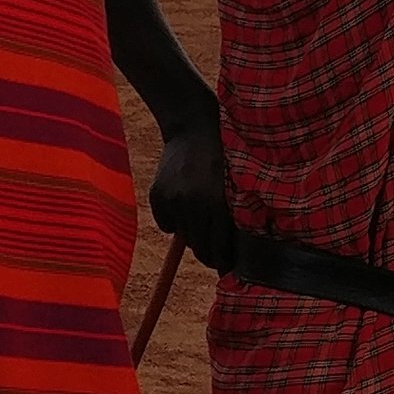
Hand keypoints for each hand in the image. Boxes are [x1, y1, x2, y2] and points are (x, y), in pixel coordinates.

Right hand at [150, 109, 237, 269]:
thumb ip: (234, 215)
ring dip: (191, 233)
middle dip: (208, 254)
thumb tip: (233, 251)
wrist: (193, 126)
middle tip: (213, 254)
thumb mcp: (235, 184)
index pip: (220, 247)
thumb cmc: (223, 155)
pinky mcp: (158, 195)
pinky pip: (165, 224)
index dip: (222, 261)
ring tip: (199, 217)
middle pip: (200, 247)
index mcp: (219, 203)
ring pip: (183, 236)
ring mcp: (174, 200)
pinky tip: (182, 204)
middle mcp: (195, 204)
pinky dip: (172, 220)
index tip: (225, 267)